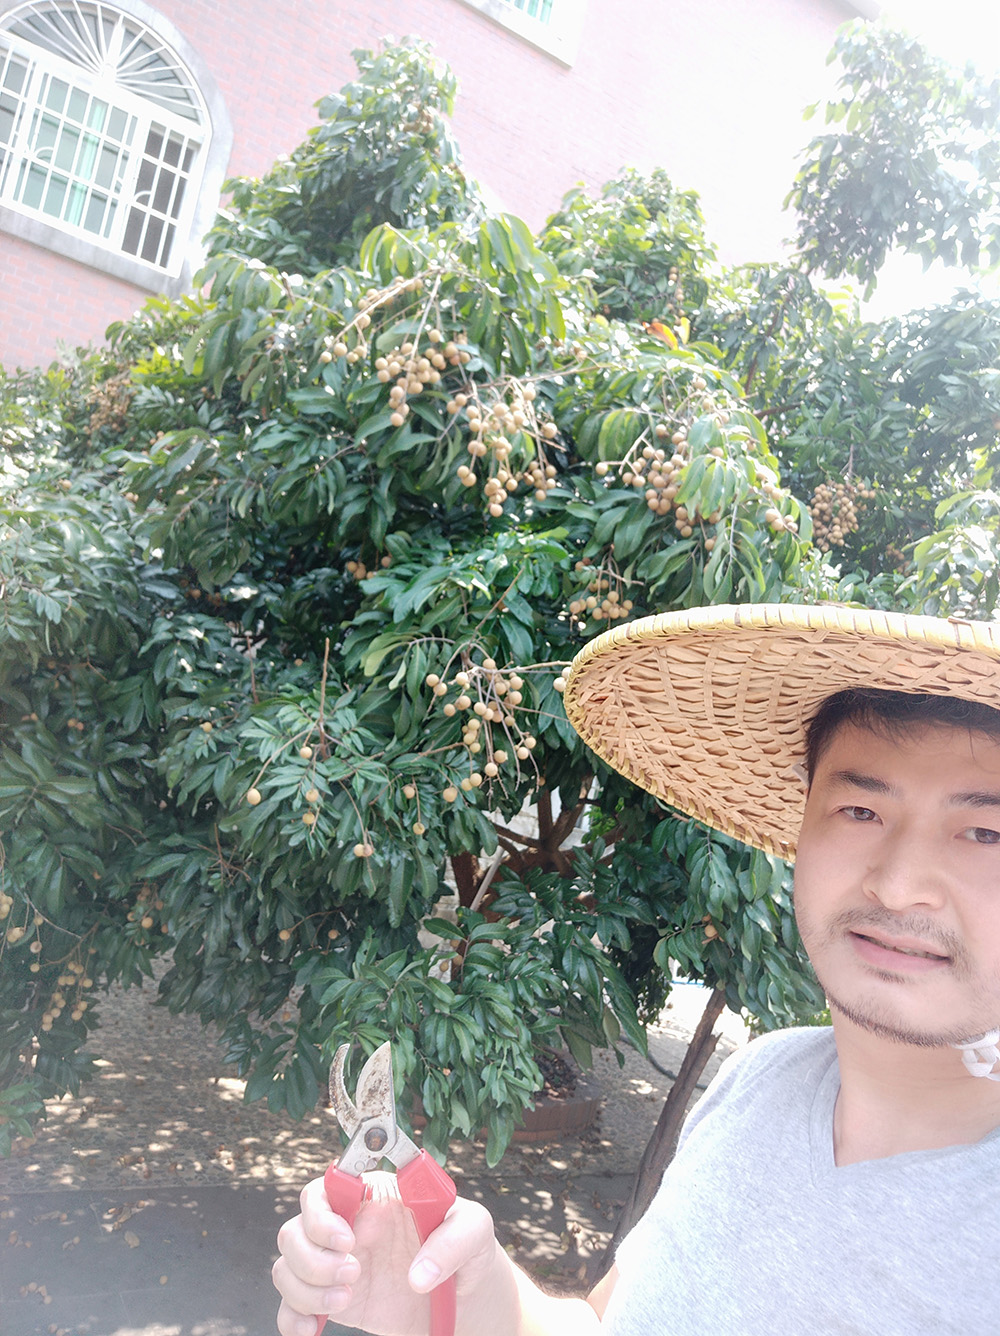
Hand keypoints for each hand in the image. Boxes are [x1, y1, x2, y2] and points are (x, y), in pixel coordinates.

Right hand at [273, 1171, 501, 1335]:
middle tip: (354, 1274)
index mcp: (373, 1196)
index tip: (347, 1240)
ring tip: (347, 1298)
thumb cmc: (467, 1247)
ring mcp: (336, 1264)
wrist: (465, 1296)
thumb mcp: (474, 1230)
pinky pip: (291, 1305)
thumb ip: (452, 1242)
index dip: (322, 1214)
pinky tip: (311, 1329)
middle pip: (295, 1230)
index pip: (324, 1189)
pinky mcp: (334, 1299)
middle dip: (314, 1257)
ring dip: (305, 1288)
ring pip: (287, 1266)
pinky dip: (291, 1318)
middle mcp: (347, 1226)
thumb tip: (419, 1274)